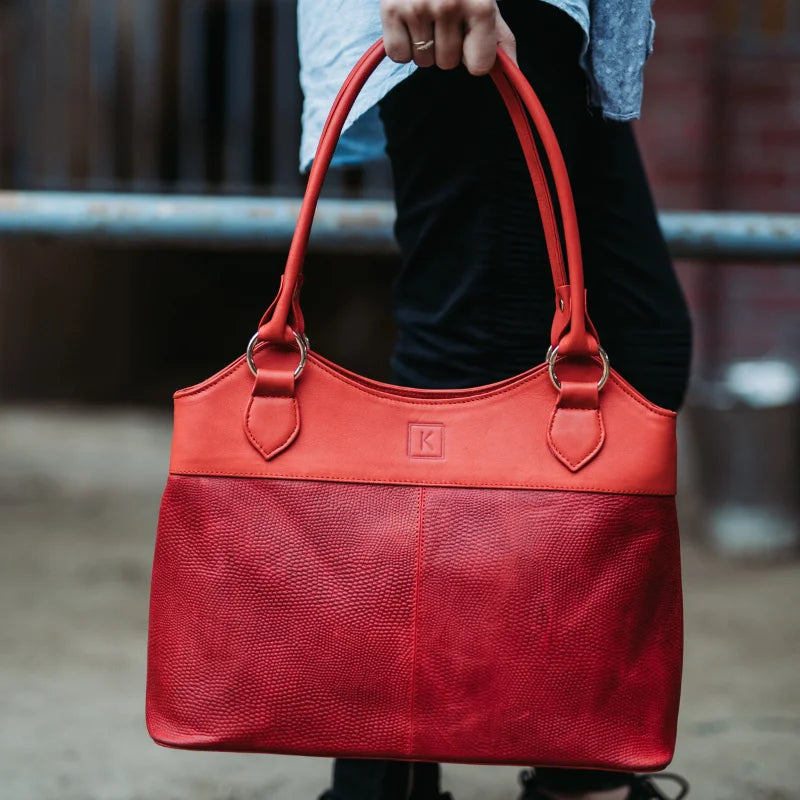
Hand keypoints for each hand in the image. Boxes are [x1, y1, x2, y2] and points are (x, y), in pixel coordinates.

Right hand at [381, 0, 516, 74]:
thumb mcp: (484, 1)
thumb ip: (499, 37)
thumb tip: (513, 71)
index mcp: (480, 5)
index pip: (479, 66)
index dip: (473, 57)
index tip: (468, 38)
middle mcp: (449, 5)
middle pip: (448, 64)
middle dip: (446, 47)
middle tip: (443, 18)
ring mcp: (418, 7)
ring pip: (423, 61)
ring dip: (423, 46)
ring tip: (425, 15)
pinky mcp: (391, 9)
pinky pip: (398, 55)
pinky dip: (402, 45)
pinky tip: (408, 21)